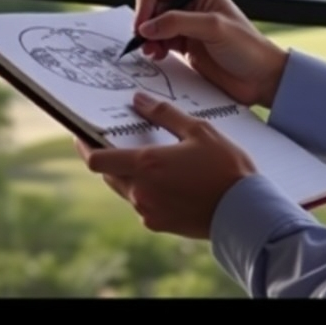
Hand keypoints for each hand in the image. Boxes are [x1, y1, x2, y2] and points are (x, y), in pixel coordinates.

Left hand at [76, 92, 256, 238]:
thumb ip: (165, 114)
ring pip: (125, 188)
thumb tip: (137, 100)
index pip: (97, 160)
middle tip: (119, 140)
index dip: (84, 146)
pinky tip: (168, 179)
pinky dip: (146, 189)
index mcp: (146, 165)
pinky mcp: (158, 224)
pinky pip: (142, 203)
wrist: (243, 211)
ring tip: (151, 158)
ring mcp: (147, 211)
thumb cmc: (224, 166)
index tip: (82, 135)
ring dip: (130, 173)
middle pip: (108, 174)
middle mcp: (140, 191)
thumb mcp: (198, 130)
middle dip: (110, 157)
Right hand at [133, 0, 288, 108]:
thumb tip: (145, 27)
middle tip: (142, 42)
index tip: (141, 26)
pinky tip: (157, 56)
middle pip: (151, 8)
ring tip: (152, 52)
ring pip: (152, 27)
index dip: (144, 6)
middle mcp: (190, 6)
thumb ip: (178, 23)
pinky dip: (153, 49)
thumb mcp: (213, 28)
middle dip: (143, 24)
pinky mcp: (185, 48)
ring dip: (146, 38)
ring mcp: (186, 28)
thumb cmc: (247, 47)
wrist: (261, 78)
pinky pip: (158, 44)